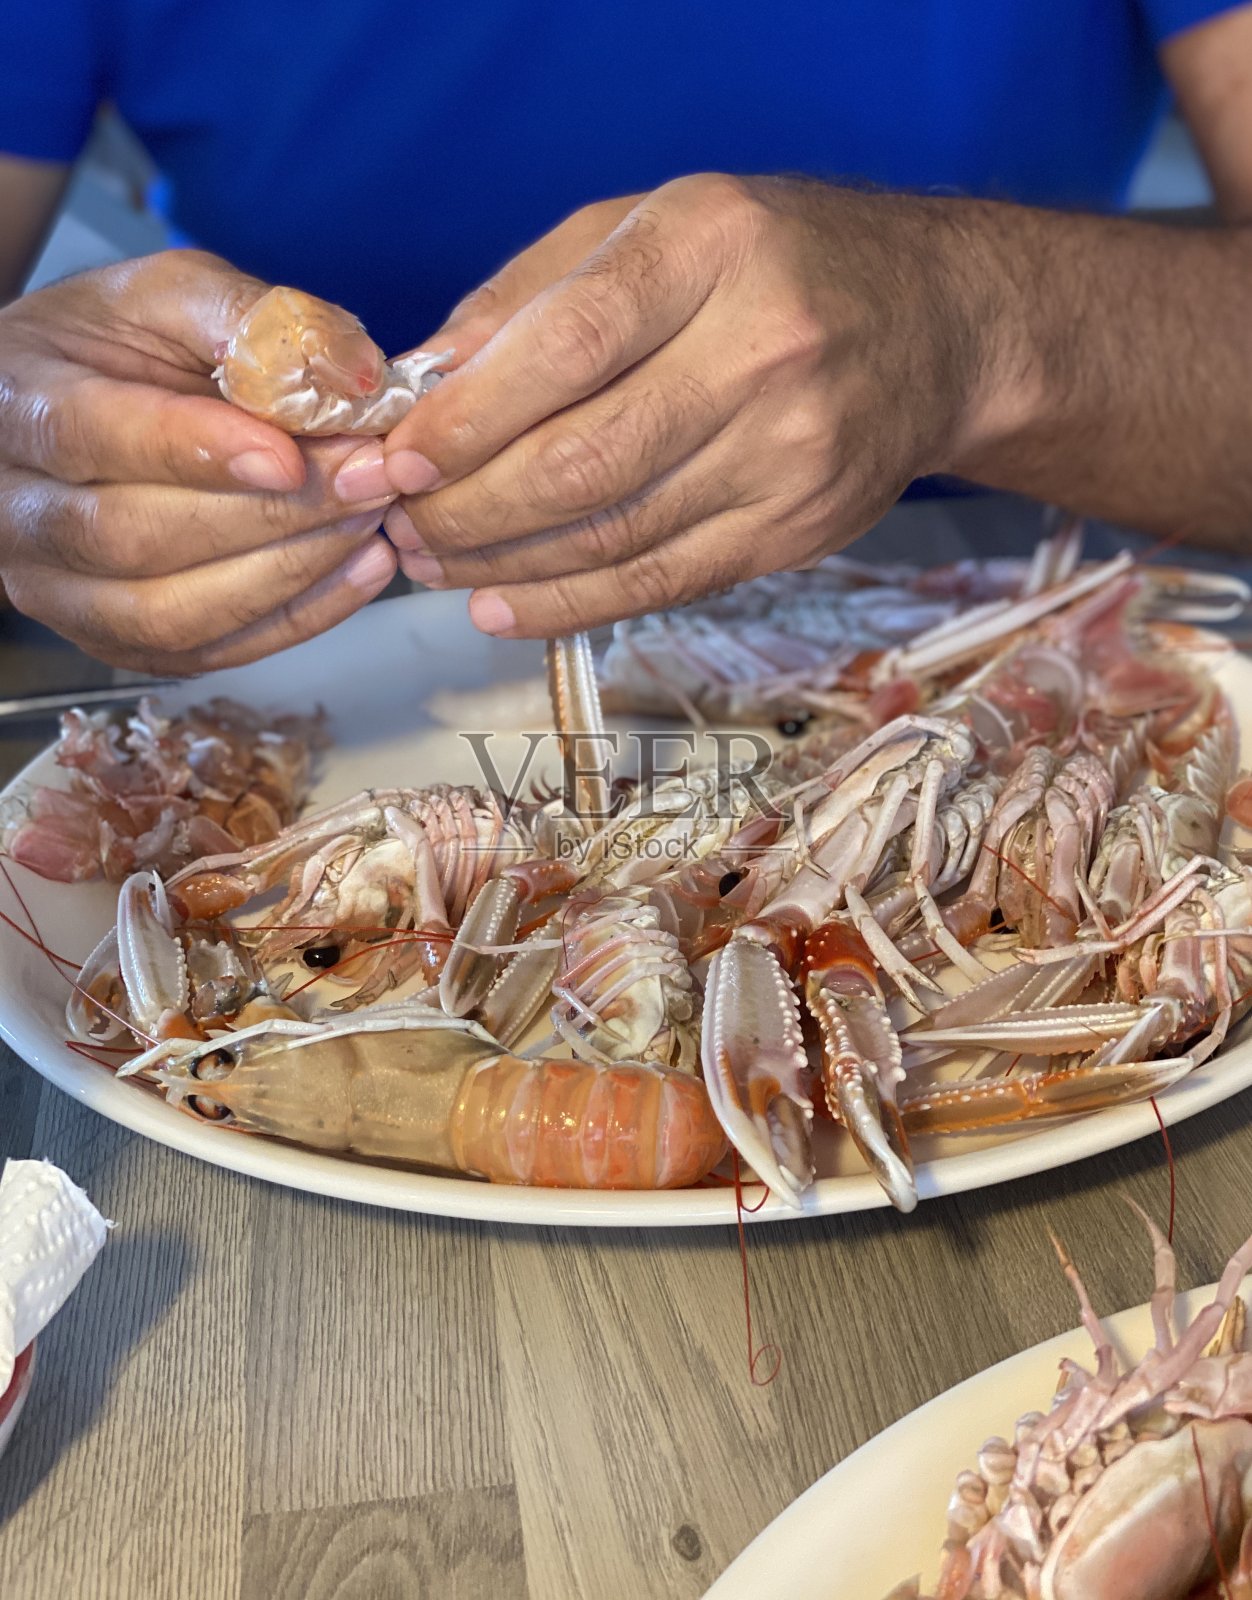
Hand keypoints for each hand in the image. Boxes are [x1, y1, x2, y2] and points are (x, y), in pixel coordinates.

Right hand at [0, 250, 398, 672]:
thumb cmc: (117, 349)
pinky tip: (361, 569)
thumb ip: (253, 320)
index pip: (92, 437)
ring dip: (288, 575)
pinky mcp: (118, 641)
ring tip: (370, 522)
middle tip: (365, 480)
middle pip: (134, 538)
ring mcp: (60, 592)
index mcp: (19, 405)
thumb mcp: (169, 295)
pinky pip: (208, 651)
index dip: (196, 451)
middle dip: (266, 516)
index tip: (290, 454)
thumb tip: (354, 374)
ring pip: (169, 613)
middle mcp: (19, 513)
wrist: (74, 410)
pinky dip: (297, 618)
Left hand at [381, 175, 989, 635]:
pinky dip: (567, 606)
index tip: (397, 458)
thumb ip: (531, 294)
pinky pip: (661, 583)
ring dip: (502, 564)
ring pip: (615, 535)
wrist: (940, 325)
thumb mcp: (655, 226)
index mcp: (714, 247)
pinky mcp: (798, 530)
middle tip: (398, 523)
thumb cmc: (774, 261)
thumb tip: (421, 383)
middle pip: (584, 458)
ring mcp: (791, 452)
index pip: (570, 346)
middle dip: (468, 507)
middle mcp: (764, 350)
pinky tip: (499, 608)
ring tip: (430, 564)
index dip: (470, 417)